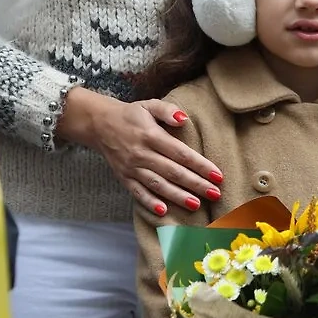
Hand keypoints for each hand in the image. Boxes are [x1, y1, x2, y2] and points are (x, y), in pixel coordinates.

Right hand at [59, 88, 223, 216]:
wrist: (100, 124)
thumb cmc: (131, 115)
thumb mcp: (149, 105)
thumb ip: (167, 110)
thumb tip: (184, 119)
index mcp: (151, 135)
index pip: (180, 153)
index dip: (200, 165)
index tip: (218, 175)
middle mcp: (141, 154)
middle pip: (173, 172)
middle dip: (195, 184)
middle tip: (215, 193)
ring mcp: (132, 168)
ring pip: (158, 185)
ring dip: (177, 196)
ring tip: (196, 204)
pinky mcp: (124, 178)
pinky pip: (138, 193)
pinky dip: (150, 203)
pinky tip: (164, 211)